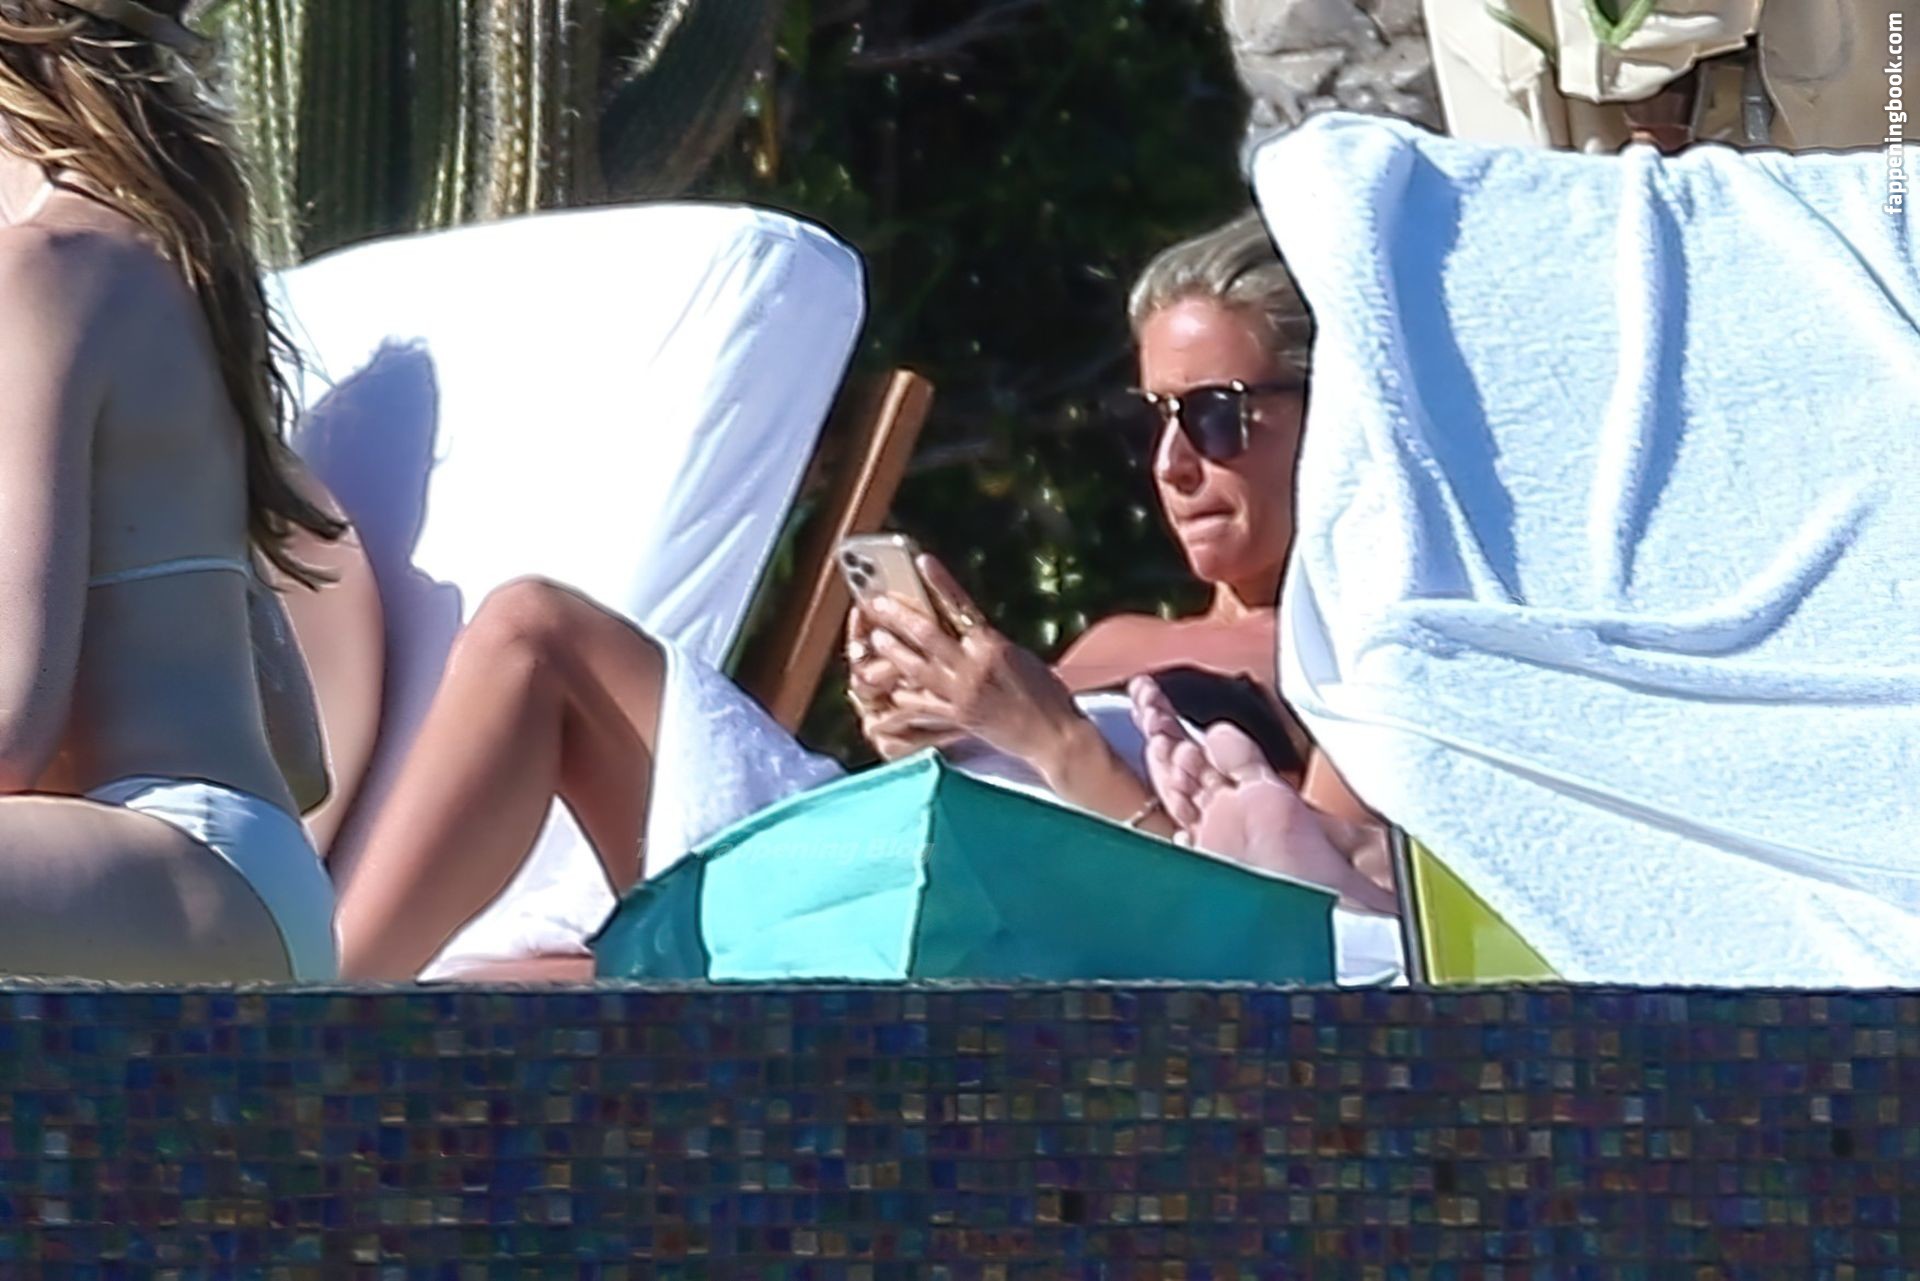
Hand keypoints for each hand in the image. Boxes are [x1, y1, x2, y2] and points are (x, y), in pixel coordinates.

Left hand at [864, 556, 1085, 772]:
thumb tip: (960, 626)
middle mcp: (974, 665)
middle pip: (926, 634)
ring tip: (875, 638)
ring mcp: (962, 692)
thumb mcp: (1017, 655)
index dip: (939, 582)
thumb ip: (986, 642)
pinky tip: (892, 686)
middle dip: (897, 616)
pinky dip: (905, 693)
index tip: (922, 561)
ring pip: (915, 666)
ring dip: (892, 651)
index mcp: (992, 644)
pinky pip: (922, 703)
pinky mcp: (958, 716)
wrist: (1053, 735)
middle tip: (876, 604)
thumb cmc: (1043, 692)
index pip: (960, 605)